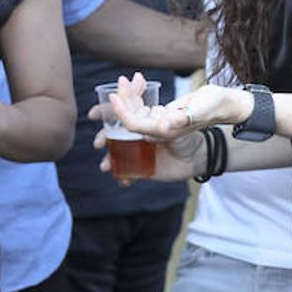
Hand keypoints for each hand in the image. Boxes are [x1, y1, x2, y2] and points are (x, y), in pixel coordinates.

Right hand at [90, 122, 206, 181]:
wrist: (197, 158)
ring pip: (117, 153)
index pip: (121, 111)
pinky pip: (127, 172)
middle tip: (99, 143)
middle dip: (103, 136)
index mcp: (143, 120)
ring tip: (106, 166)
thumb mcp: (178, 127)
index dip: (106, 110)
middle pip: (113, 132)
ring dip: (109, 159)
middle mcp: (137, 134)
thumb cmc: (187, 136)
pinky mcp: (142, 168)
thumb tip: (163, 126)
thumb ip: (169, 124)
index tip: (94, 113)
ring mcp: (137, 151)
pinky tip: (122, 181)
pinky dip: (122, 176)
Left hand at [92, 72, 249, 140]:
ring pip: (135, 111)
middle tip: (117, 86)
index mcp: (165, 131)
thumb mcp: (201, 111)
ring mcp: (160, 122)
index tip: (114, 95)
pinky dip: (137, 93)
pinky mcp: (163, 114)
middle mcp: (160, 130)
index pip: (134, 125)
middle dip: (118, 106)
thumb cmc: (215, 107)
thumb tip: (164, 125)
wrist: (226, 105)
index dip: (122, 112)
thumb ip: (183, 120)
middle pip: (130, 120)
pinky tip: (137, 79)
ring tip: (126, 79)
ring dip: (127, 96)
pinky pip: (143, 105)